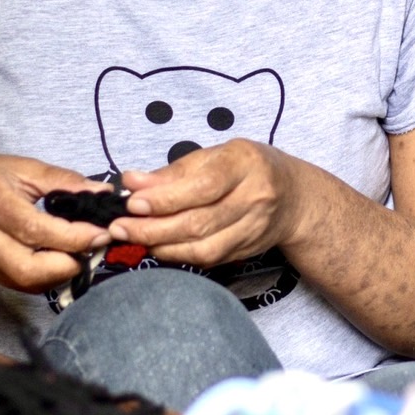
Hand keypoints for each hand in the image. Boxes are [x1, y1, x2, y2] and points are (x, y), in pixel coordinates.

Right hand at [0, 153, 113, 292]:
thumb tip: (103, 193)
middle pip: (27, 268)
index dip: (74, 236)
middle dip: (68, 264)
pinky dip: (47, 277)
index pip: (35, 229)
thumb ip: (63, 180)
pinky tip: (61, 260)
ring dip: (61, 273)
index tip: (102, 233)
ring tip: (80, 252)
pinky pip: (21, 284)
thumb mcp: (20, 167)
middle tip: (94, 247)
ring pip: (25, 282)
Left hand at [112, 139, 304, 266]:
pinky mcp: (247, 250)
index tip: (132, 202)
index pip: (204, 186)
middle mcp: (255, 197)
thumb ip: (174, 171)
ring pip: (204, 247)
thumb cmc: (247, 168)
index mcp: (246, 163)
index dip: (166, 198)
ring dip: (162, 246)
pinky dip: (178, 255)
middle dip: (153, 228)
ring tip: (132, 239)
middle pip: (200, 221)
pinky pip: (209, 259)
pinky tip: (157, 247)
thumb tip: (132, 182)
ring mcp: (254, 228)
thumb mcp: (215, 155)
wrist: (294, 198)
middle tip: (119, 228)